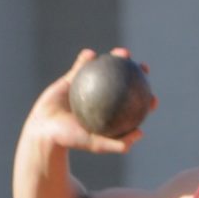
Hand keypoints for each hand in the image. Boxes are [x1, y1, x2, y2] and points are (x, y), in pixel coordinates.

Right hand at [28, 48, 153, 155]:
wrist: (45, 130)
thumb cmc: (71, 140)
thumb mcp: (95, 144)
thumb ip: (117, 142)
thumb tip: (141, 134)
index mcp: (110, 112)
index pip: (133, 105)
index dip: (146, 99)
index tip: (153, 97)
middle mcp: (103, 96)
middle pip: (124, 81)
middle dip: (137, 71)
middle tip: (143, 67)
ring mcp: (89, 85)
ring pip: (106, 67)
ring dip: (116, 56)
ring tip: (122, 52)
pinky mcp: (73, 77)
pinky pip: (81, 64)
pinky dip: (86, 58)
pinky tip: (90, 54)